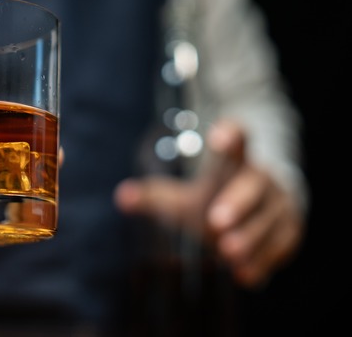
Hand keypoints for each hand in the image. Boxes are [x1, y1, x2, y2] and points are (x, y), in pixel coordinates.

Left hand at [114, 120, 304, 287]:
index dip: (230, 136)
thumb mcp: (183, 197)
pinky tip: (245, 275)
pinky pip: (281, 244)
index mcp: (234, 162)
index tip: (220, 136)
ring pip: (270, 217)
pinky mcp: (290, 228)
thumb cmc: (215, 199)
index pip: (237, 140)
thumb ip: (155, 196)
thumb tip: (122, 197)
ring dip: (251, 235)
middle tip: (215, 222)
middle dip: (237, 202)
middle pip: (253, 184)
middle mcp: (261, 179)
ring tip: (228, 253)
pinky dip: (264, 260)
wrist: (261, 209)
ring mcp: (280, 203)